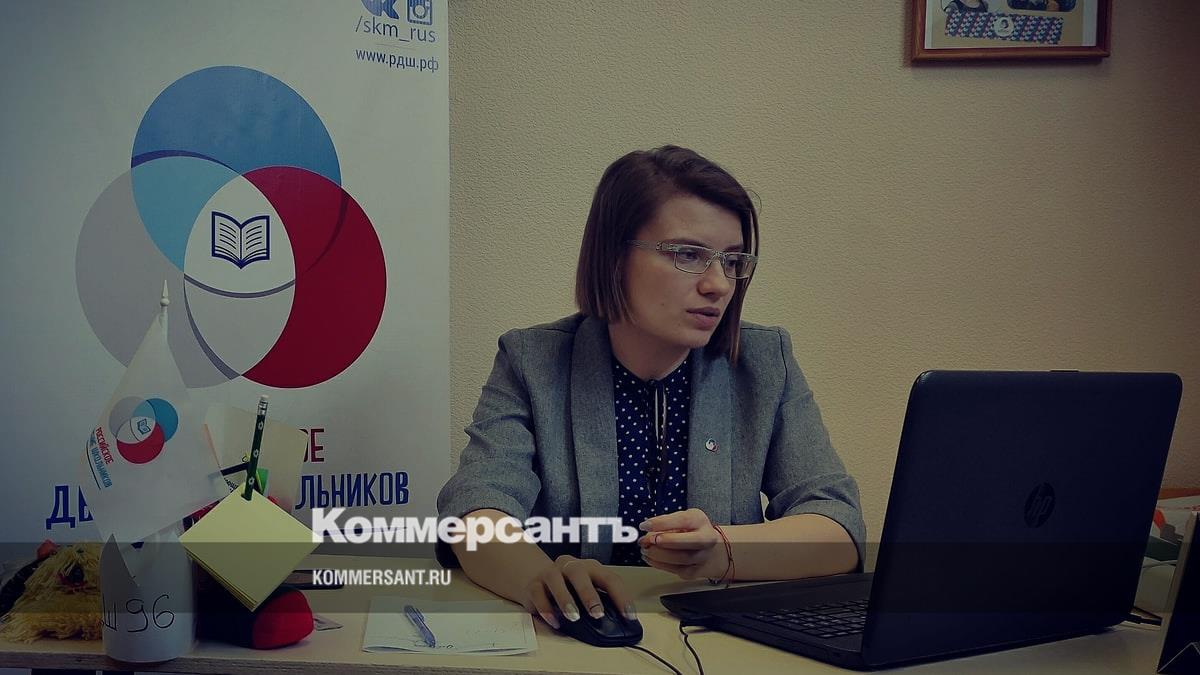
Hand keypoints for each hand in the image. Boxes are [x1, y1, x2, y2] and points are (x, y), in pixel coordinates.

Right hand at [520, 555, 635, 628]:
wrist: (536, 577)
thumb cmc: (569, 586)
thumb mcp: (587, 590)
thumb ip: (599, 601)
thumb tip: (617, 623)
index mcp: (590, 568)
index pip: (609, 578)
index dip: (621, 597)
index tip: (628, 616)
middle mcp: (570, 566)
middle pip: (580, 574)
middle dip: (590, 594)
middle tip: (598, 614)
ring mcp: (551, 573)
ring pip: (556, 580)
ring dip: (566, 600)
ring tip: (574, 617)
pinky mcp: (534, 584)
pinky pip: (538, 594)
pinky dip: (546, 609)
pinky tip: (555, 621)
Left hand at [638, 508, 729, 580]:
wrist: (715, 551)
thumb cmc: (694, 531)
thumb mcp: (684, 519)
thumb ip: (667, 524)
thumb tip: (647, 534)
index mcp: (700, 521)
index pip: (683, 520)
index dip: (661, 523)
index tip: (645, 526)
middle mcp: (706, 539)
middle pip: (687, 542)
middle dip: (664, 541)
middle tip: (646, 541)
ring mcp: (702, 557)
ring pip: (680, 558)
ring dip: (658, 554)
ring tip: (645, 549)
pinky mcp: (695, 571)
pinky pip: (675, 569)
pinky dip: (659, 564)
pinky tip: (650, 558)